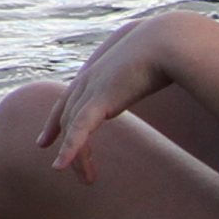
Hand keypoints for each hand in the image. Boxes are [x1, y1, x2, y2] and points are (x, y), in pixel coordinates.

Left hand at [37, 7, 206, 180]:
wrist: (170, 38)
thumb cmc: (169, 45)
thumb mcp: (154, 59)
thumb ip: (149, 70)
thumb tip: (163, 76)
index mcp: (99, 71)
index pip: (71, 98)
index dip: (59, 118)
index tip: (48, 138)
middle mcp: (89, 78)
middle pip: (68, 117)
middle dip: (64, 142)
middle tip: (62, 166)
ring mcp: (91, 87)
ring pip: (74, 128)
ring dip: (76, 157)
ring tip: (86, 180)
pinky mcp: (100, 99)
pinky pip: (79, 129)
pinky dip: (69, 148)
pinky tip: (61, 166)